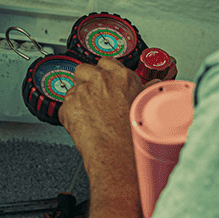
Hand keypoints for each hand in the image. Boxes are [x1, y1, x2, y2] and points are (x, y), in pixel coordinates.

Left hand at [58, 57, 160, 175]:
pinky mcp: (69, 105)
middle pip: (83, 70)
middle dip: (84, 81)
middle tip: (91, 98)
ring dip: (78, 100)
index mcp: (122, 76)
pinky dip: (70, 116)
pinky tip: (83, 126)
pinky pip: (64, 107)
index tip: (102, 82)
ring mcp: (83, 91)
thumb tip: (154, 83)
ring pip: (73, 90)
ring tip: (89, 117)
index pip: (105, 62)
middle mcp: (101, 79)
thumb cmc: (134, 135)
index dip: (102, 73)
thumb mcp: (146, 106)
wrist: (118, 154)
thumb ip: (146, 90)